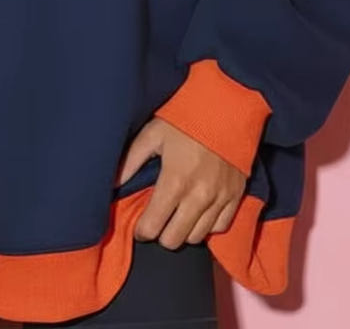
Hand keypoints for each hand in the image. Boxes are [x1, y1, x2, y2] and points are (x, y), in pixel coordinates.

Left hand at [117, 117, 245, 249]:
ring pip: (196, 237)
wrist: (226, 108)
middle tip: (156, 221)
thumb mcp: (152, 134)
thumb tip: (113, 185)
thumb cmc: (185, 119)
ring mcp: (220, 198)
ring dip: (183, 231)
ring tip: (176, 216)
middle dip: (161, 234)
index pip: (153, 227)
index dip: (141, 231)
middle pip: (174, 240)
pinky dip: (207, 225)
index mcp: (174, 181)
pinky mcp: (236, 196)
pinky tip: (197, 212)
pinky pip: (220, 227)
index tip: (139, 226)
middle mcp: (198, 196)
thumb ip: (131, 161)